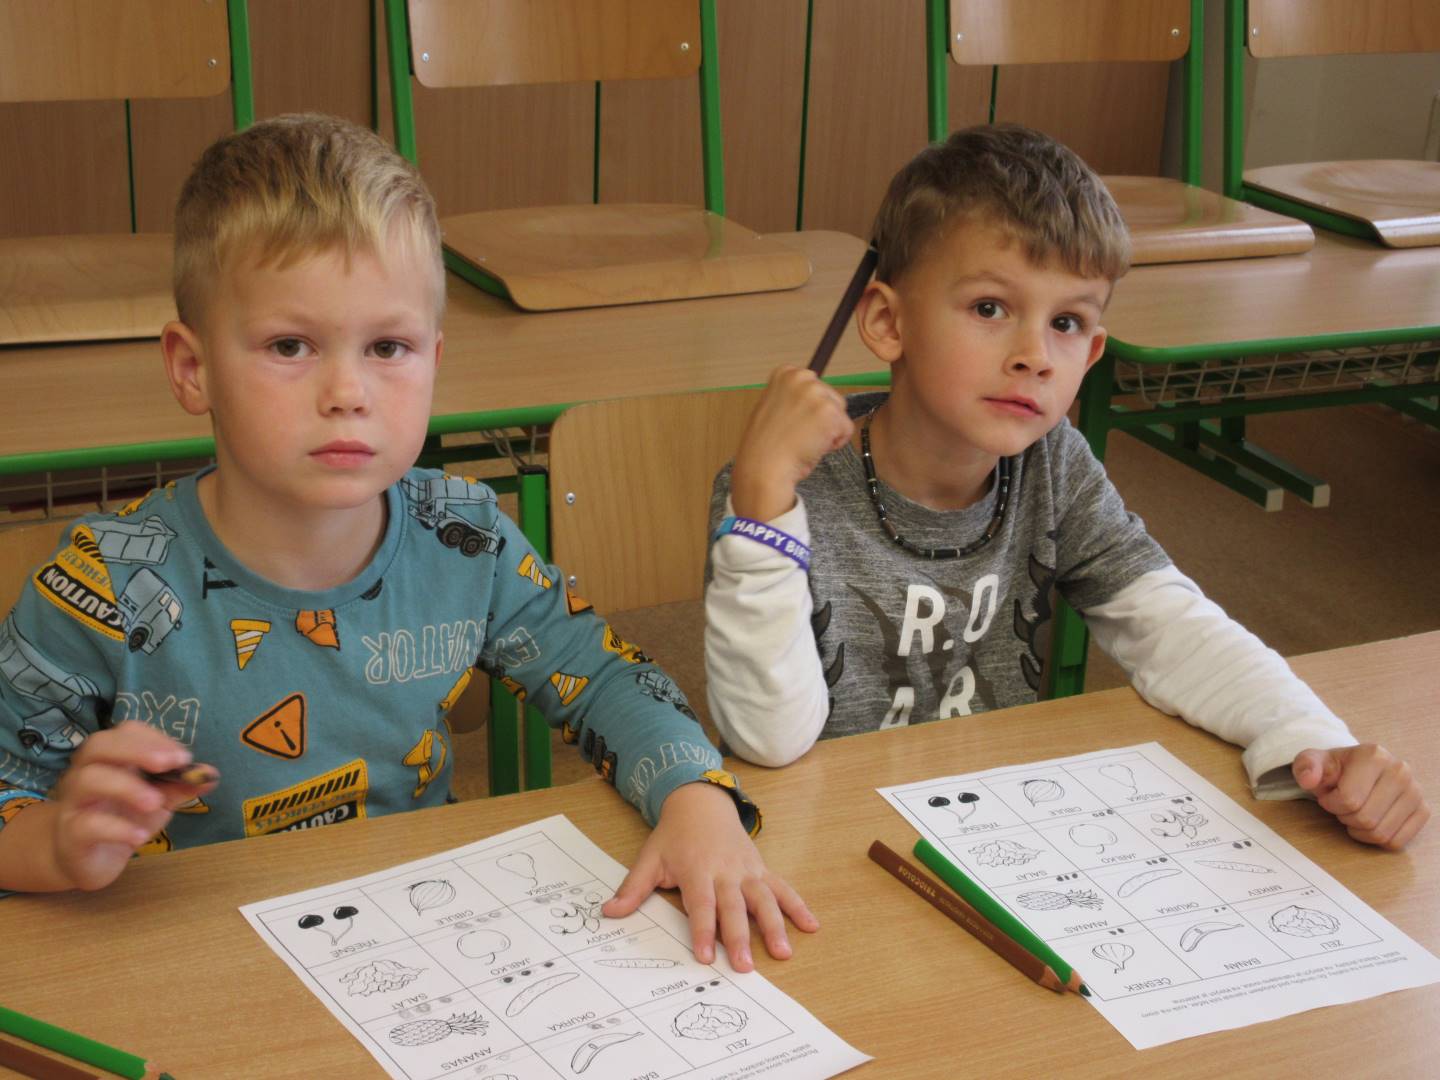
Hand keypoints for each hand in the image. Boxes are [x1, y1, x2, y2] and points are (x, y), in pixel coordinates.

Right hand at [50, 721, 216, 889]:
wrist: (88, 860)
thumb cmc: (124, 818)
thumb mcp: (159, 799)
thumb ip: (181, 785)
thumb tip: (211, 775)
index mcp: (109, 757)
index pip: (125, 732)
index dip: (154, 739)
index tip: (183, 757)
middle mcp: (85, 772)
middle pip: (98, 746)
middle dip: (136, 750)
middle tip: (168, 764)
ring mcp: (73, 802)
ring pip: (89, 780)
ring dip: (127, 787)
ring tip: (156, 803)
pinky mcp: (70, 834)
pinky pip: (87, 825)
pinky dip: (117, 828)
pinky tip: (139, 836)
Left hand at [602, 781, 818, 971]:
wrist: (701, 803)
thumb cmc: (674, 836)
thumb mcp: (650, 857)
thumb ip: (633, 887)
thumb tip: (608, 912)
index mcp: (697, 869)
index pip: (701, 905)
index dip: (703, 931)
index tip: (705, 956)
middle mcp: (726, 870)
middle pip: (734, 907)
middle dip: (741, 938)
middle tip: (746, 967)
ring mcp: (747, 869)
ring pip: (764, 899)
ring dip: (775, 926)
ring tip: (783, 953)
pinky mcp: (761, 869)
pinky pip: (782, 887)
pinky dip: (798, 906)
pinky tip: (811, 925)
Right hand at [729, 366, 853, 522]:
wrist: (764, 466)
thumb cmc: (766, 445)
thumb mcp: (772, 407)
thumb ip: (792, 397)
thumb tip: (813, 399)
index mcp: (785, 373)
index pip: (815, 386)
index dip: (807, 409)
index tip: (790, 421)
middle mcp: (802, 377)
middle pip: (831, 397)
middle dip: (821, 418)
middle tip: (798, 434)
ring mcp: (817, 393)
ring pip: (840, 413)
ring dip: (828, 430)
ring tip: (804, 440)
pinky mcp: (831, 412)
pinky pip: (846, 429)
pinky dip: (835, 443)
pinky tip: (813, 447)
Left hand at [1292, 744, 1429, 849]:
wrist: (1356, 770)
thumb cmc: (1334, 769)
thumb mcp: (1313, 762)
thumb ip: (1306, 767)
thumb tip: (1308, 779)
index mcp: (1374, 755)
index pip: (1349, 800)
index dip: (1331, 804)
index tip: (1329, 794)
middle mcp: (1400, 771)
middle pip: (1366, 818)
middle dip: (1345, 817)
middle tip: (1342, 805)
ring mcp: (1415, 791)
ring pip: (1381, 833)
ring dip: (1360, 829)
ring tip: (1355, 811)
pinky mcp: (1422, 810)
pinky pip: (1397, 842)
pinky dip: (1378, 839)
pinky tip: (1371, 822)